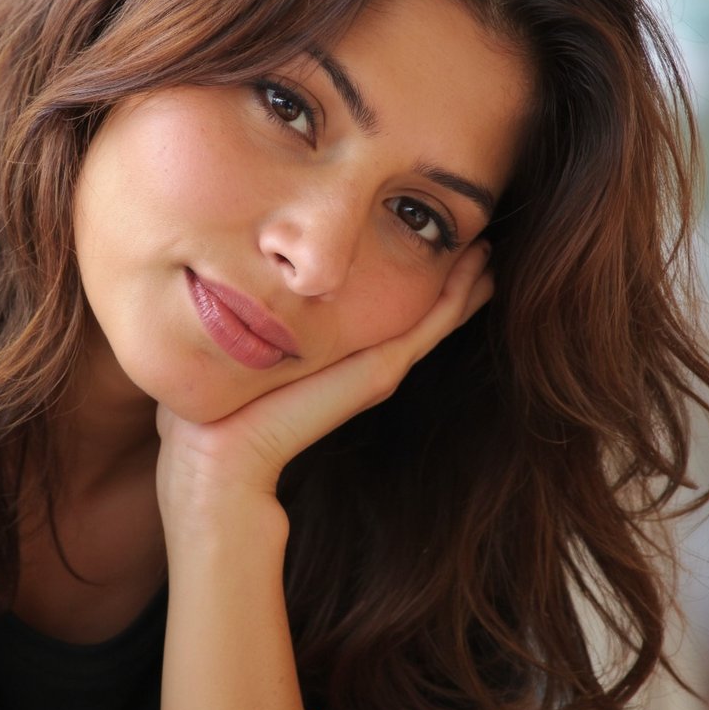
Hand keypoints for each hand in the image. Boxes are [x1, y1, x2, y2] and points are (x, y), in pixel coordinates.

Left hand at [155, 240, 492, 514]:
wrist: (223, 460)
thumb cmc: (220, 415)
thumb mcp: (242, 357)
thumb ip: (253, 335)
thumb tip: (229, 303)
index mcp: (335, 361)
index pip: (384, 318)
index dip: (410, 286)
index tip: (431, 254)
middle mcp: (363, 365)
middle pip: (420, 315)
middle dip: (449, 282)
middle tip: (482, 249)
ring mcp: (378, 368)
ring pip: (435, 317)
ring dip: (462, 286)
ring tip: (488, 257)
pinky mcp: (381, 371)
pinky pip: (432, 324)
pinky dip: (457, 299)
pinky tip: (479, 274)